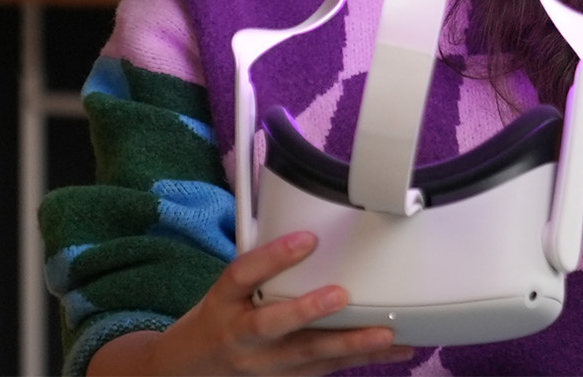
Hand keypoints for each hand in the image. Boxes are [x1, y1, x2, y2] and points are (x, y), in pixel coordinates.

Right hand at [87, 232, 411, 375]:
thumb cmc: (220, 318)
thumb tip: (304, 220)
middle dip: (309, 312)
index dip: (272, 256)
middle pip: (272, 324)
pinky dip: (358, 360)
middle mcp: (240, 334)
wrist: (191, 369)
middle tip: (343, 294)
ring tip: (386, 334)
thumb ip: (260, 264)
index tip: (306, 238)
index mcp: (223, 300)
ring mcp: (263, 363)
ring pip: (307, 356)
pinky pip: (324, 370)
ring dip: (350, 345)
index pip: (242, 273)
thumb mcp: (225, 289)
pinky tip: (391, 349)